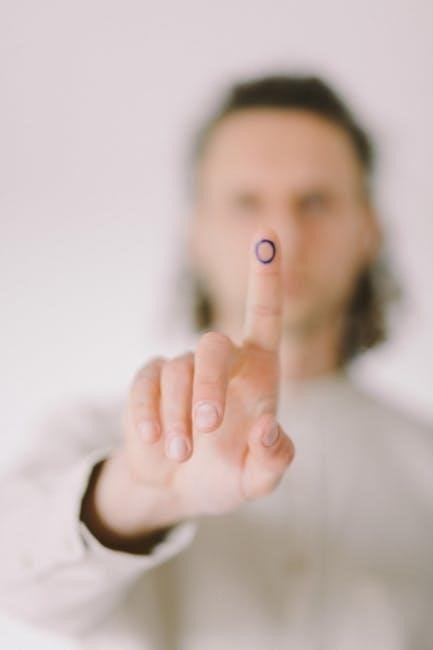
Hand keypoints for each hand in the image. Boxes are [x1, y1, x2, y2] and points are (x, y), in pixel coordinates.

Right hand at [88, 228, 294, 540]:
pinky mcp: (147, 382)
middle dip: (208, 384)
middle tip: (207, 425)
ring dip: (178, 418)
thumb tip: (269, 427)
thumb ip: (275, 462)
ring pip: (177, 372)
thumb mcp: (258, 479)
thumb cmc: (227, 475)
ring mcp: (181, 369)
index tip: (268, 233)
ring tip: (182, 456)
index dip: (266, 275)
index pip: (264, 314)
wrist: (178, 486)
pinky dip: (149, 414)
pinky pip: (145, 385)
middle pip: (213, 345)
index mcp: (257, 371)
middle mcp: (220, 361)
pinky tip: (154, 442)